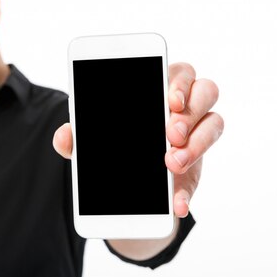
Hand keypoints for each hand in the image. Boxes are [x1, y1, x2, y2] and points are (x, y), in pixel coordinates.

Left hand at [52, 62, 223, 217]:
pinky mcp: (196, 166)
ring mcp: (196, 134)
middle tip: (170, 135)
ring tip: (172, 163)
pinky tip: (176, 203)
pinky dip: (187, 192)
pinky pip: (202, 175)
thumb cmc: (112, 141)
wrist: (122, 181)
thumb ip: (77, 137)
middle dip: (190, 113)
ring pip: (214, 124)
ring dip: (197, 144)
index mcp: (160, 88)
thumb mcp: (92, 140)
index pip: (181, 72)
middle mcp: (185, 107)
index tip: (171, 101)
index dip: (181, 83)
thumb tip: (61, 137)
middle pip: (206, 92)